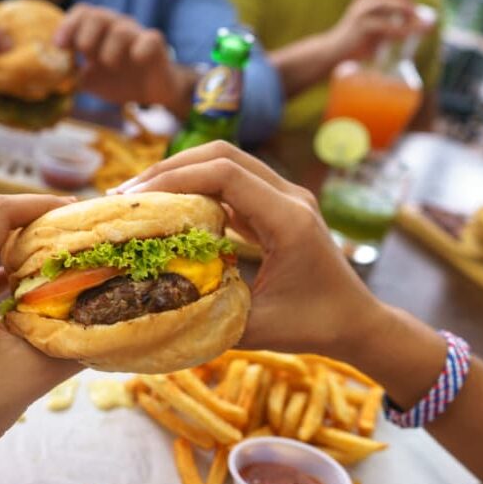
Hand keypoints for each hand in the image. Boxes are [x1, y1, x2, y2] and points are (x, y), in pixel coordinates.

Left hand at [54, 4, 193, 115]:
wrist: (151, 94)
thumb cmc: (119, 81)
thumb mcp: (91, 81)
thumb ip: (73, 77)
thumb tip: (53, 79)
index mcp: (98, 31)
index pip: (81, 14)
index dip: (67, 26)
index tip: (59, 46)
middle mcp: (116, 27)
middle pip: (98, 15)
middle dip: (86, 35)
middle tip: (85, 54)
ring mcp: (136, 34)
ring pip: (121, 29)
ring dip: (110, 49)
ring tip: (110, 65)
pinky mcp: (155, 45)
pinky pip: (149, 39)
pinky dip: (139, 49)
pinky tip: (136, 60)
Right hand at [111, 141, 383, 354]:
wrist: (356, 320)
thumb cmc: (313, 327)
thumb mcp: (255, 329)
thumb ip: (207, 314)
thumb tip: (150, 303)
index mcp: (289, 221)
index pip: (226, 175)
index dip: (175, 179)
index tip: (135, 200)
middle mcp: (290, 197)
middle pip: (223, 154)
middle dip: (169, 169)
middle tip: (126, 195)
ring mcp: (287, 196)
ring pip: (227, 162)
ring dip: (182, 173)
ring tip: (140, 198)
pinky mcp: (279, 205)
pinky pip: (234, 182)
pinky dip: (199, 187)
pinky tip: (170, 207)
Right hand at [326, 0, 428, 61]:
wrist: (332, 53)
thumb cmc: (356, 43)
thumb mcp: (378, 29)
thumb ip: (396, 23)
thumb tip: (426, 25)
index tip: (412, 10)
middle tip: (413, 16)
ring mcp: (360, 11)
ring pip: (390, 2)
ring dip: (406, 12)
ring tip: (412, 28)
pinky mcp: (359, 26)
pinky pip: (383, 24)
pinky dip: (398, 30)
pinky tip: (403, 37)